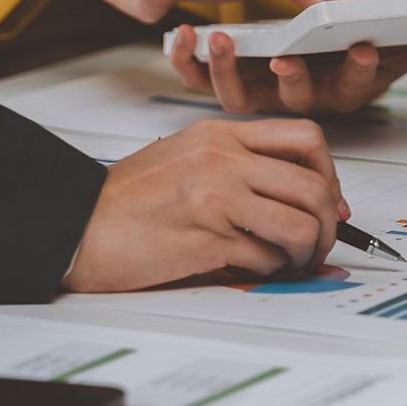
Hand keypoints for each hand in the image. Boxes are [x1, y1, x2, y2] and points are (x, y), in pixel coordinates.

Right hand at [63, 119, 349, 292]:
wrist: (76, 224)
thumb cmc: (126, 199)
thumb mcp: (186, 158)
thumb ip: (238, 165)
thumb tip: (298, 195)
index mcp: (220, 135)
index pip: (306, 139)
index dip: (330, 174)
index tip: (328, 201)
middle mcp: (222, 160)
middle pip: (314, 186)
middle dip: (328, 224)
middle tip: (320, 244)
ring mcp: (215, 198)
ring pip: (300, 224)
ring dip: (308, 252)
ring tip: (293, 263)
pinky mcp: (205, 239)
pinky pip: (266, 257)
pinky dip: (271, 270)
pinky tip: (254, 270)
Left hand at [167, 25, 406, 114]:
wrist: (292, 59)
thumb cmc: (337, 56)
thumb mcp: (377, 53)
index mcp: (335, 90)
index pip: (352, 86)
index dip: (357, 71)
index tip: (364, 47)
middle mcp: (296, 100)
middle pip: (295, 100)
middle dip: (295, 78)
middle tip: (289, 58)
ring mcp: (258, 95)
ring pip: (239, 97)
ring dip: (229, 70)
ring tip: (223, 38)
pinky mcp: (223, 82)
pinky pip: (199, 79)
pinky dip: (187, 59)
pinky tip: (184, 33)